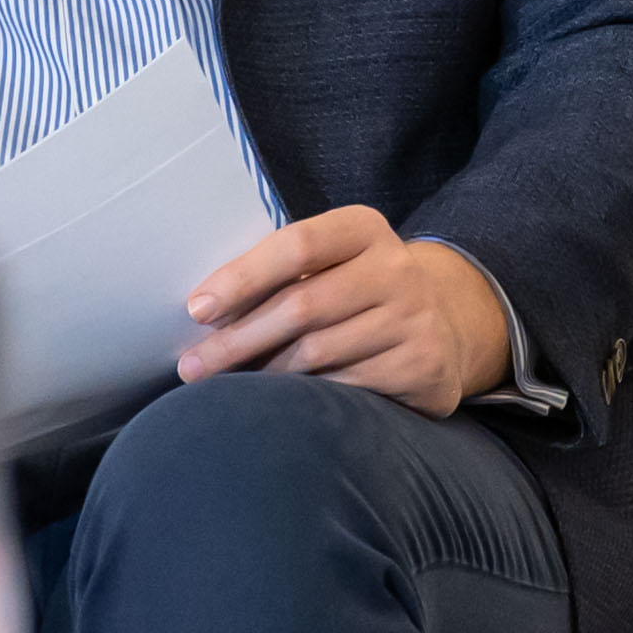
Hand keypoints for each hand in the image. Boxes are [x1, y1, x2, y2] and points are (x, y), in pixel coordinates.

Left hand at [180, 205, 514, 416]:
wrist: (439, 327)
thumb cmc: (353, 293)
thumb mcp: (326, 264)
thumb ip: (278, 274)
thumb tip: (205, 312)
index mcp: (364, 229)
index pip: (297, 245)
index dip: (242, 277)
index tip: (197, 309)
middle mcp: (398, 268)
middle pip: (301, 306)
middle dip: (237, 340)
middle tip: (193, 366)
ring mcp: (416, 317)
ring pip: (318, 353)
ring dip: (264, 375)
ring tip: (227, 388)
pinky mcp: (424, 365)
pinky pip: (347, 387)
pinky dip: (308, 398)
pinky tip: (285, 403)